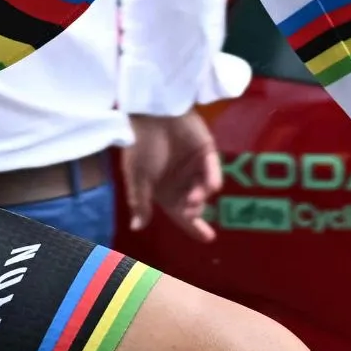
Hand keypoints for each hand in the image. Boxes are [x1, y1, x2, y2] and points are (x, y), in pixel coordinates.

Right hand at [118, 111, 222, 241]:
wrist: (151, 111)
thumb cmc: (140, 144)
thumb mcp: (136, 176)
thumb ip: (140, 202)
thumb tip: (137, 228)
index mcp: (163, 190)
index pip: (179, 214)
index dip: (193, 226)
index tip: (208, 238)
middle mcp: (180, 181)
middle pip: (194, 205)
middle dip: (194, 213)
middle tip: (190, 212)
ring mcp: (194, 167)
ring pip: (204, 191)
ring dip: (200, 198)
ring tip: (193, 200)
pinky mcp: (207, 153)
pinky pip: (213, 172)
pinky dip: (212, 182)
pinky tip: (209, 187)